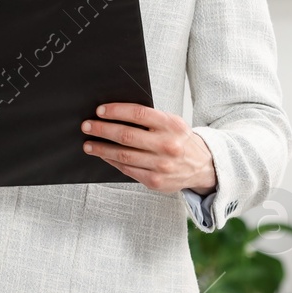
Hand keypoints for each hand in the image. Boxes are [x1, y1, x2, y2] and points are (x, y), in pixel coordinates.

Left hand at [81, 103, 217, 193]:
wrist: (203, 166)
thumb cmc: (181, 140)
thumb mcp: (173, 123)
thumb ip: (150, 119)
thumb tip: (115, 114)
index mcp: (172, 125)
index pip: (138, 114)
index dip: (116, 111)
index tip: (100, 111)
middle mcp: (168, 145)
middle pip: (127, 135)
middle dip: (102, 130)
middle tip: (87, 126)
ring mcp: (162, 165)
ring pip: (123, 155)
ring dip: (101, 149)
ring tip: (88, 144)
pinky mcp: (156, 181)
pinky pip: (128, 170)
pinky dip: (112, 161)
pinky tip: (103, 156)